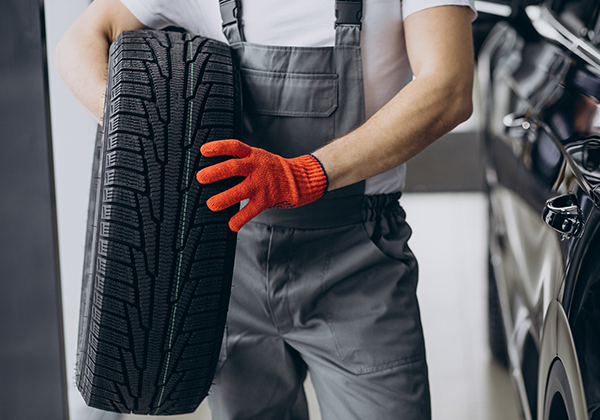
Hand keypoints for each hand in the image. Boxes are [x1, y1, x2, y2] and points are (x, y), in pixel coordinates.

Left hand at [196, 140, 327, 230]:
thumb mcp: (257, 157)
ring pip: (242, 190)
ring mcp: (262, 184)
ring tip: (212, 205)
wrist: (298, 179)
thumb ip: (239, 160)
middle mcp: (256, 168)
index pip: (235, 146)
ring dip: (225, 198)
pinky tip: (231, 225)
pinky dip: (240, 219)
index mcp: (253, 155)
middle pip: (235, 167)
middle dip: (217, 172)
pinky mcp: (266, 200)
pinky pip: (252, 210)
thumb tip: (212, 169)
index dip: (219, 147)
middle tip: (201, 177)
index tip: (203, 150)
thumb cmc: (271, 169)